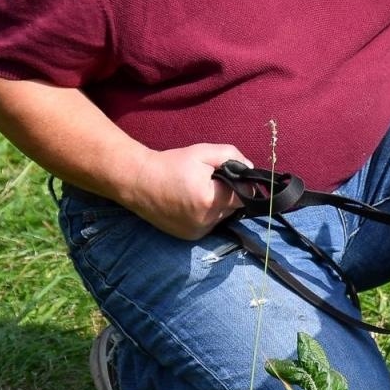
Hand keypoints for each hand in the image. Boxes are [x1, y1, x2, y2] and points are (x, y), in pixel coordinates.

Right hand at [122, 143, 252, 239]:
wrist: (138, 182)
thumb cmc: (171, 164)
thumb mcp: (203, 152)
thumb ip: (231, 156)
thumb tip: (250, 168)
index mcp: (210, 199)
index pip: (244, 196)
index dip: (242, 184)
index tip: (231, 175)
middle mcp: (206, 220)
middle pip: (234, 208)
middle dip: (229, 194)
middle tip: (211, 181)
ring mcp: (197, 231)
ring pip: (223, 217)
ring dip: (219, 205)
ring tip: (200, 191)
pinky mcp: (190, 237)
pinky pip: (210, 225)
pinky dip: (207, 214)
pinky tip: (192, 203)